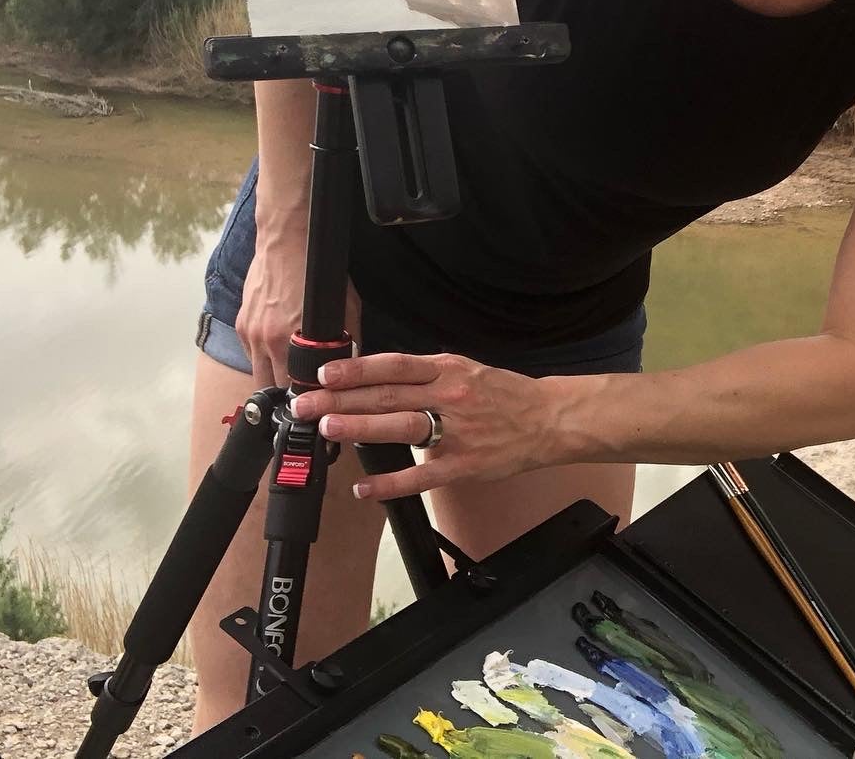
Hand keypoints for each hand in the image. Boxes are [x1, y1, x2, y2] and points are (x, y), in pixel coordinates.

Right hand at [237, 241, 360, 388]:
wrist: (285, 240)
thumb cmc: (318, 272)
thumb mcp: (345, 306)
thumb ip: (347, 339)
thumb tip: (351, 363)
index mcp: (289, 340)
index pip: (292, 388)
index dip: (304, 397)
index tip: (312, 401)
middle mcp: (265, 340)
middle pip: (270, 386)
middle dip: (285, 392)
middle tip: (300, 392)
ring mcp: (250, 331)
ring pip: (257, 371)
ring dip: (271, 376)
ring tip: (287, 373)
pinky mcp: (242, 322)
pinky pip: (250, 352)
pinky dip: (263, 355)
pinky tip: (277, 348)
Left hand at [288, 351, 554, 498]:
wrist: (548, 419)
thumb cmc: (505, 394)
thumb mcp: (467, 368)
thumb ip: (427, 373)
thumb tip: (380, 377)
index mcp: (449, 369)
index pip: (395, 366)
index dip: (358, 368)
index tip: (326, 374)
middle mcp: (449, 396)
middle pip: (388, 395)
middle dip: (342, 400)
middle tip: (307, 405)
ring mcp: (456, 432)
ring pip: (401, 427)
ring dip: (361, 428)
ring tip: (328, 429)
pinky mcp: (463, 465)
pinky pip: (421, 476)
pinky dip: (390, 483)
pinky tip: (363, 488)